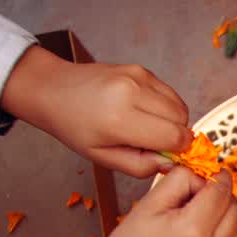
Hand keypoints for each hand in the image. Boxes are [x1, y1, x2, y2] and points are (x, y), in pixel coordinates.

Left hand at [1, 46, 191, 177]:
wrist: (54, 89)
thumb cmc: (75, 127)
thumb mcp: (102, 158)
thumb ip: (140, 166)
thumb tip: (171, 163)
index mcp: (120, 119)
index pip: (175, 137)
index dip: (179, 151)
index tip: (167, 155)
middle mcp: (133, 92)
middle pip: (182, 120)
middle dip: (176, 135)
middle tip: (154, 142)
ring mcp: (139, 77)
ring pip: (180, 106)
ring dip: (173, 121)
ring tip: (148, 126)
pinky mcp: (142, 70)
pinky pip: (170, 93)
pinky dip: (166, 107)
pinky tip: (145, 112)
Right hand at [75, 167, 236, 236]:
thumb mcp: (150, 202)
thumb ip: (181, 180)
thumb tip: (205, 175)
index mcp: (192, 230)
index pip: (220, 192)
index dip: (218, 177)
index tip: (214, 171)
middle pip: (234, 208)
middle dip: (221, 195)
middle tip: (197, 194)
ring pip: (236, 225)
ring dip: (222, 214)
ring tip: (194, 216)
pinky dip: (220, 232)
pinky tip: (197, 234)